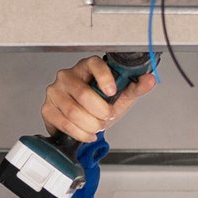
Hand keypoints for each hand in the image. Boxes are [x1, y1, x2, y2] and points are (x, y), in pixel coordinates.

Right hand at [42, 56, 156, 141]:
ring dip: (90, 125)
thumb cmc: (101, 103)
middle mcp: (68, 76)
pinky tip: (87, 132)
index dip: (104, 78)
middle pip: (83, 94)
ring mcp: (55, 92)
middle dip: (100, 112)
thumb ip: (136, 88)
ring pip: (73, 111)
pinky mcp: (48, 109)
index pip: (94, 64)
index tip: (112, 91)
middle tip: (106, 117)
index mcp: (87, 67)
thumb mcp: (121, 96)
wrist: (85, 120)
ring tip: (96, 125)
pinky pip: (64, 124)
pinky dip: (80, 133)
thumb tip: (150, 80)